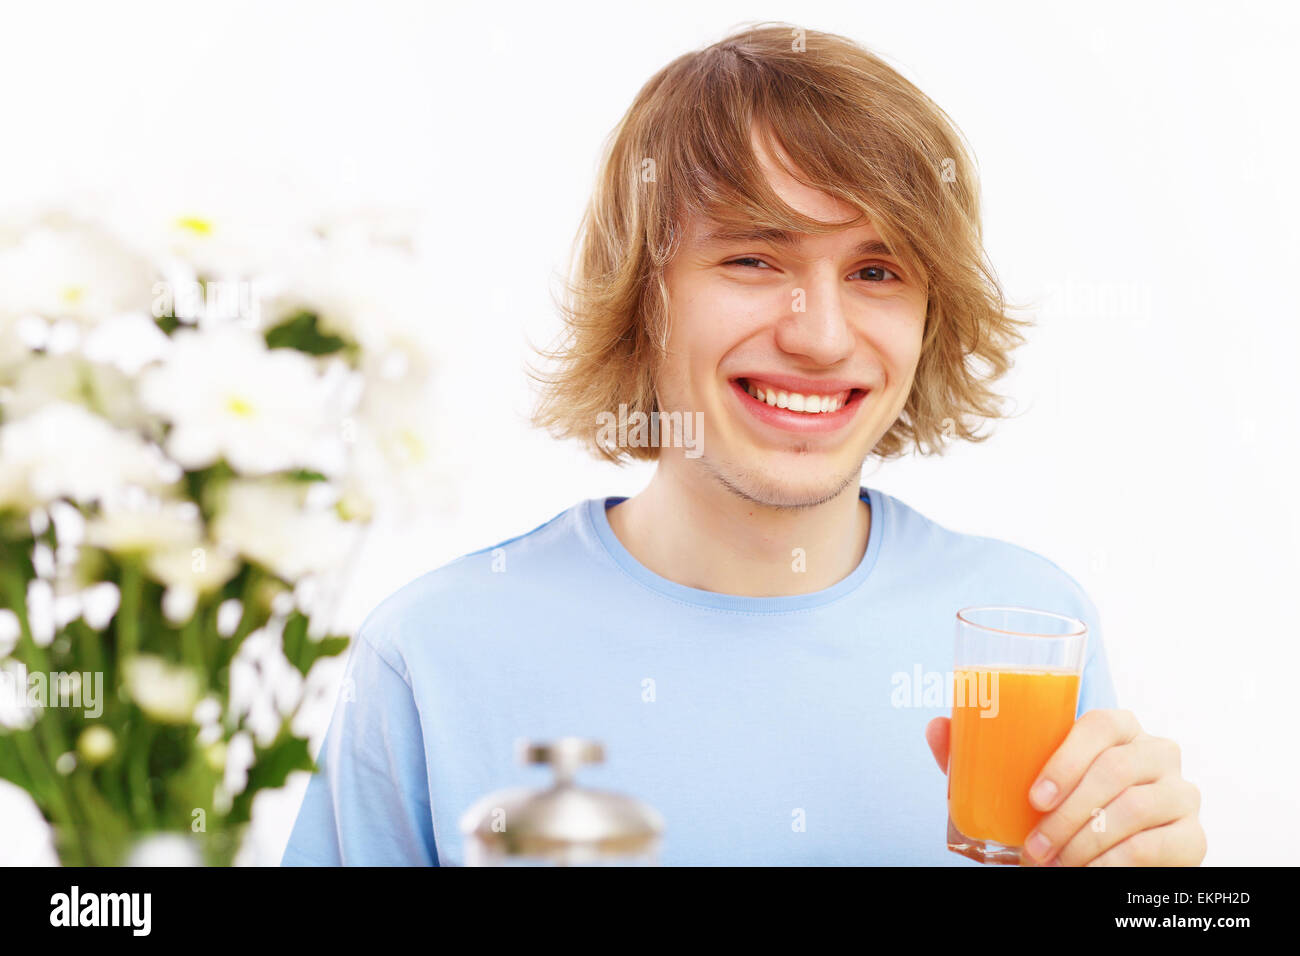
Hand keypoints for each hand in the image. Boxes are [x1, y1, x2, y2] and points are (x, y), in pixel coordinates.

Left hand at [925, 709, 1205, 865]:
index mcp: (1118, 727)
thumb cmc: (1056, 806)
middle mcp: (1157, 752)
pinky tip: (1087, 873)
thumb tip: (937, 727)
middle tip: (1033, 848)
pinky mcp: (1192, 835)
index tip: (1034, 797)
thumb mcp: (1015, 781)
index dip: (1067, 759)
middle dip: (1067, 815)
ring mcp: (1180, 793)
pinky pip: (1157, 846)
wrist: (1101, 853)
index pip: (1102, 724)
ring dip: (1085, 842)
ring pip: (1136, 808)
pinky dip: (1114, 863)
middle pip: (1116, 770)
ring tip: (1052, 864)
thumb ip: (977, 754)